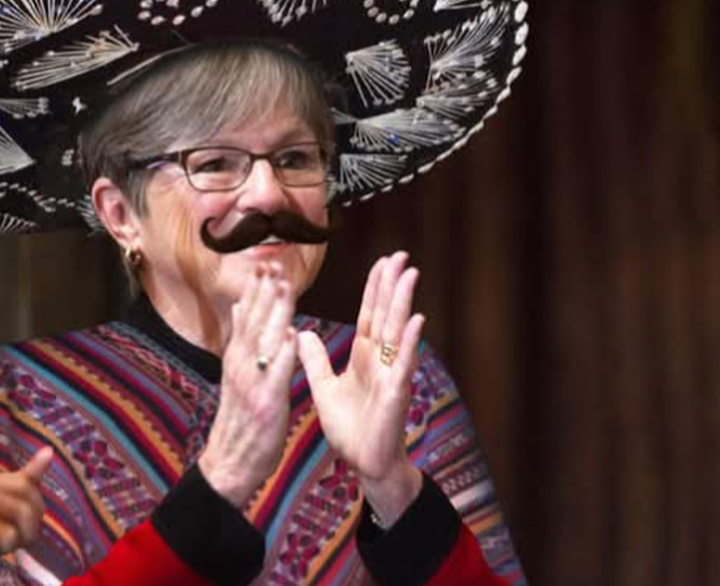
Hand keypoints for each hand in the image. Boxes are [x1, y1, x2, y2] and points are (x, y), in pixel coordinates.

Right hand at [199, 263, 298, 507]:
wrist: (231, 461)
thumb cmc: (241, 419)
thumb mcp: (237, 375)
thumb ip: (240, 341)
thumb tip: (238, 308)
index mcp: (237, 357)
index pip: (246, 315)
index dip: (255, 289)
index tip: (264, 263)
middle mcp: (241, 364)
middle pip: (253, 320)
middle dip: (264, 290)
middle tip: (274, 261)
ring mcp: (252, 382)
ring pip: (264, 339)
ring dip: (273, 311)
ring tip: (283, 285)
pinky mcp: (266, 401)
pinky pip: (276, 372)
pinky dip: (282, 352)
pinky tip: (291, 333)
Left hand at [298, 252, 424, 524]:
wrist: (364, 464)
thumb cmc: (351, 429)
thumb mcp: (324, 389)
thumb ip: (315, 361)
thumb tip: (302, 333)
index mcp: (365, 357)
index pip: (370, 314)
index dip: (375, 289)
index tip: (382, 261)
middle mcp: (381, 361)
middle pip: (386, 315)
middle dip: (393, 285)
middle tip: (402, 255)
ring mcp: (391, 375)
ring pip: (397, 332)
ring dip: (403, 303)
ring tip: (411, 274)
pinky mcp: (395, 394)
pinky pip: (402, 364)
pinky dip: (409, 342)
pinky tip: (416, 320)